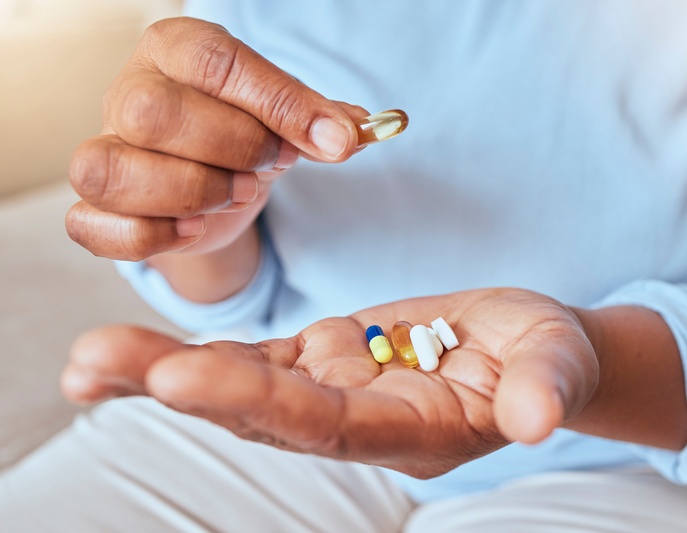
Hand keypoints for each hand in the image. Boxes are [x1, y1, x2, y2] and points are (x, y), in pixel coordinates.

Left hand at [62, 288, 599, 477]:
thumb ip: (547, 387)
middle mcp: (359, 422)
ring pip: (246, 384)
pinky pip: (256, 357)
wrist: (525, 352)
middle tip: (97, 364)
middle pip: (263, 410)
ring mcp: (337, 390)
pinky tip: (137, 351)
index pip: (325, 423)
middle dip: (182, 386)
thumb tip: (536, 417)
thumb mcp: (558, 362)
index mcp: (411, 431)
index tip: (181, 374)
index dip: (256, 400)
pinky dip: (198, 354)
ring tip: (90, 359)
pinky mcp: (327, 358)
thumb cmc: (548, 357)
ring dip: (167, 372)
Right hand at [66, 17, 368, 260]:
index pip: (216, 63)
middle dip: (232, 148)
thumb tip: (356, 131)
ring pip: (112, 170)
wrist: (215, 180)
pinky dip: (150, 236)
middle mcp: (128, 93)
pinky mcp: (96, 209)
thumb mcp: (288, 119)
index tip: (337, 141)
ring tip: (236, 193)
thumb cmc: (246, 135)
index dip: (281, 105)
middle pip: (153, 113)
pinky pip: (93, 226)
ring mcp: (103, 151)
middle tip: (272, 164)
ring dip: (192, 191)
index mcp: (176, 50)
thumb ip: (321, 119)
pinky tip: (195, 228)